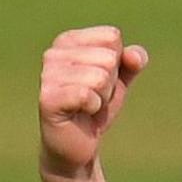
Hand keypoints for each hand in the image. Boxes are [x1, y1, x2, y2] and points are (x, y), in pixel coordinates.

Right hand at [38, 26, 147, 175]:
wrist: (79, 144)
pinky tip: (81, 113)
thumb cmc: (97, 106)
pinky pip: (87, 95)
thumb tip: (133, 56)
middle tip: (94, 97)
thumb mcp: (121, 79)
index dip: (117, 62)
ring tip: (87, 106)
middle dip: (109, 83)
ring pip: (100, 77)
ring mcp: (47, 76)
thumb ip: (133, 60)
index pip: (112, 37)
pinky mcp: (47, 99)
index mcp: (68, 40)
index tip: (101, 80)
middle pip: (108, 58)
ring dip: (101, 97)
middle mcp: (53, 53)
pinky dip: (93, 107)